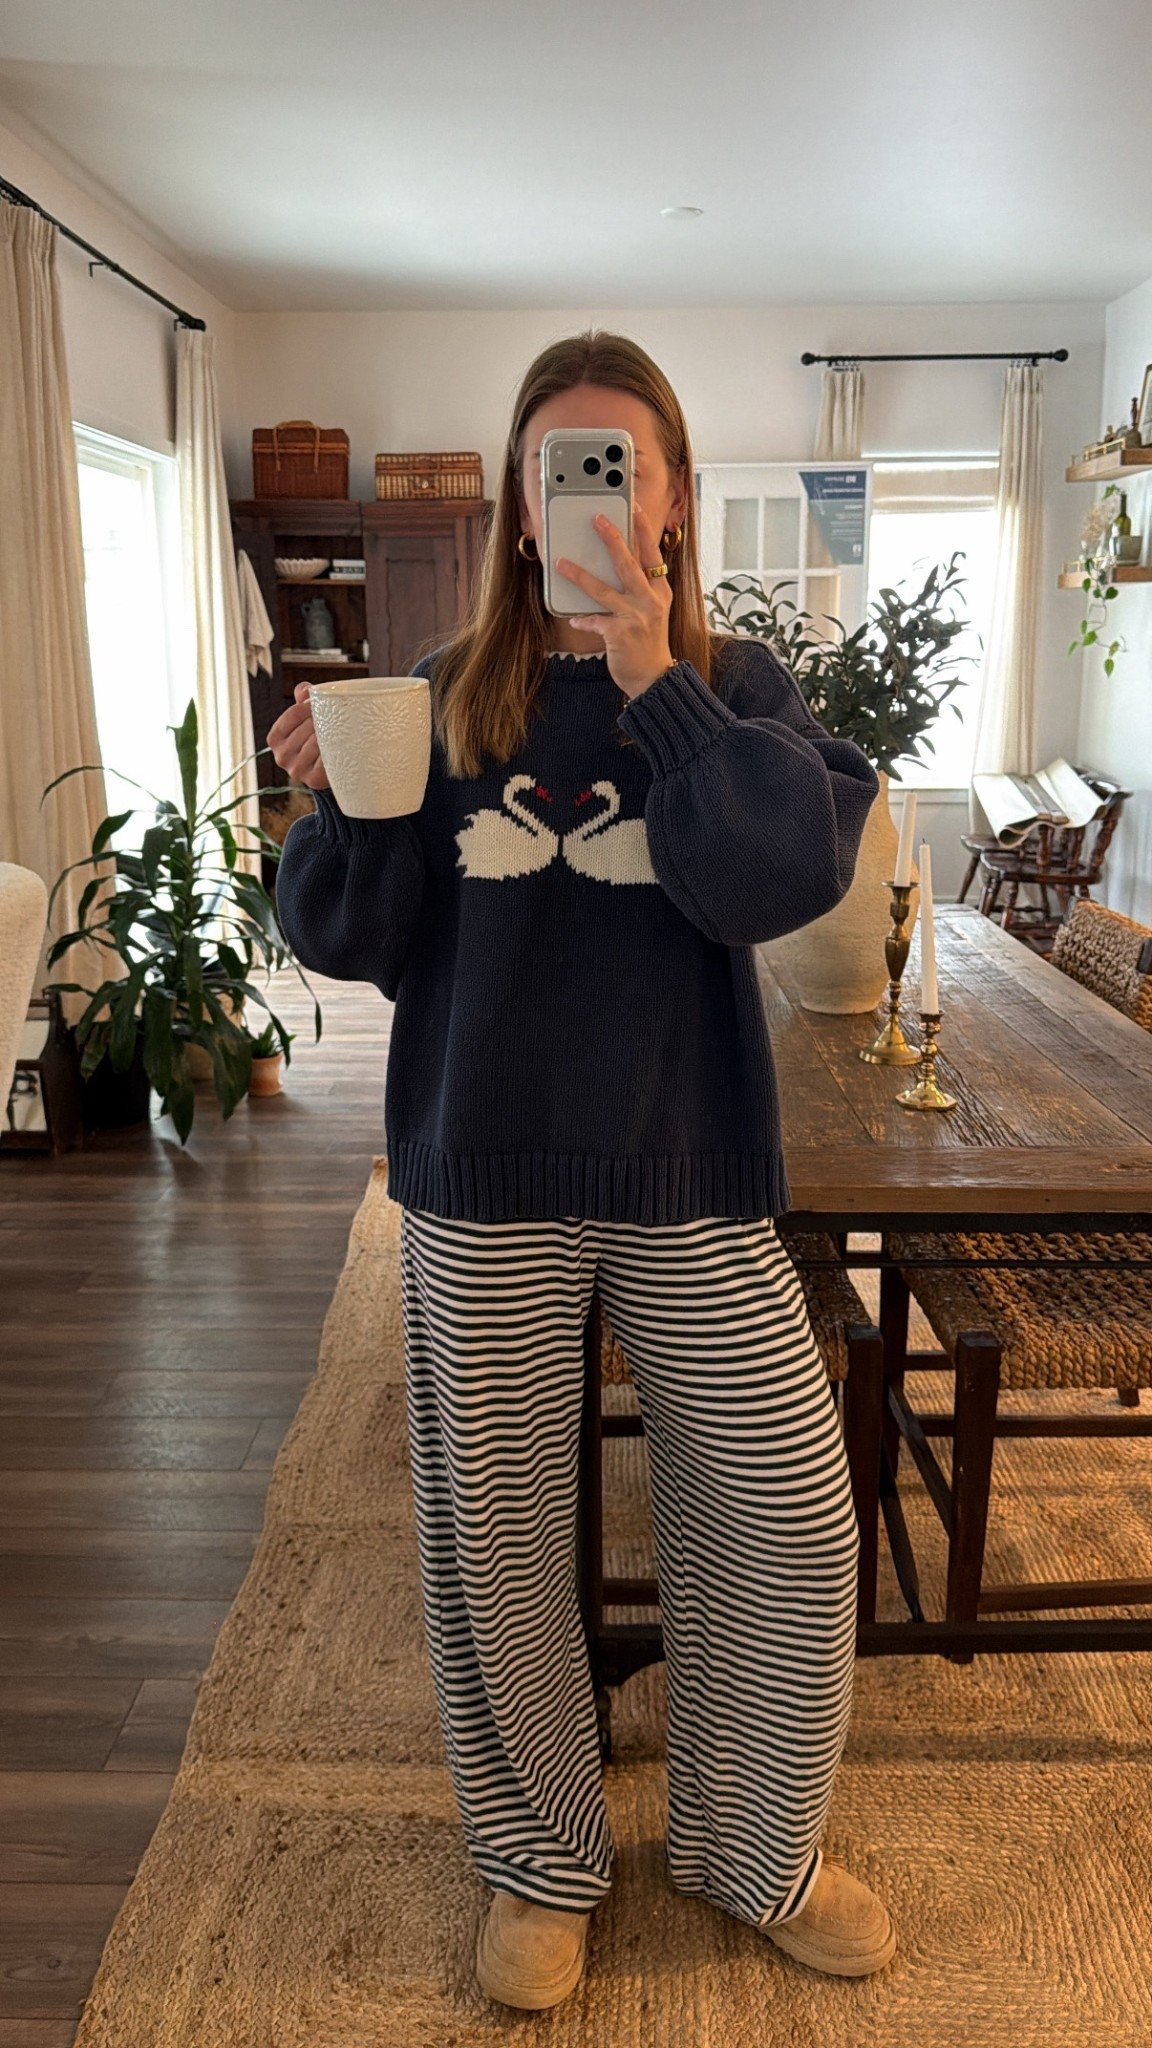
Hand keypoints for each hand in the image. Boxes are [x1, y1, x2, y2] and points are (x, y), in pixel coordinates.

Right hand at [266, 683, 330, 790]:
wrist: (323, 770)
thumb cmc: (313, 738)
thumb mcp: (304, 718)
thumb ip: (303, 700)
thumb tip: (305, 689)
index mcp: (275, 738)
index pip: (294, 714)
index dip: (311, 706)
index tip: (322, 706)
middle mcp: (281, 756)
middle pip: (306, 728)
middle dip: (323, 720)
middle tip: (336, 717)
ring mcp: (296, 770)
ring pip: (317, 743)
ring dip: (331, 734)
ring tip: (340, 730)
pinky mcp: (313, 779)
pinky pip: (327, 758)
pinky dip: (335, 750)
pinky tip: (340, 746)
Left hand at [554, 499, 675, 699]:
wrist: (654, 678)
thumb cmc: (649, 643)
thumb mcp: (652, 611)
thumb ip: (638, 590)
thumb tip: (615, 568)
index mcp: (659, 591)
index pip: (652, 553)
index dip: (643, 529)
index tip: (633, 507)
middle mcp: (650, 600)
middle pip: (628, 562)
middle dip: (612, 538)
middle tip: (597, 518)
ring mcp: (636, 616)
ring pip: (603, 589)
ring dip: (580, 575)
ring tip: (562, 564)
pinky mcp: (619, 634)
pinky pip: (594, 620)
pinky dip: (583, 619)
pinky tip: (574, 618)